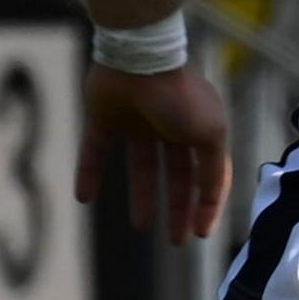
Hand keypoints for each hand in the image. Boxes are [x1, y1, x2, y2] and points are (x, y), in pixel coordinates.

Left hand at [74, 60, 232, 244]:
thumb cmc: (180, 97)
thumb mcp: (211, 135)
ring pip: (141, 167)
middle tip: (176, 240)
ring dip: (143, 197)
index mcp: (201, 129)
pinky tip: (84, 198)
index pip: (209, 175)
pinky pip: (95, 151)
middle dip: (178, 208)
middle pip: (177, 176)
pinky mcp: (103, 117)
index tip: (200, 233)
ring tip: (141, 226)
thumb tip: (211, 199)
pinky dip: (89, 173)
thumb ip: (214, 169)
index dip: (207, 205)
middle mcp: (171, 126)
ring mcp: (137, 121)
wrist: (138, 58)